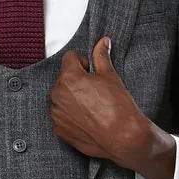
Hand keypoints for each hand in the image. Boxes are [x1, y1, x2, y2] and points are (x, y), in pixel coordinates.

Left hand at [48, 36, 176, 178]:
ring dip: (72, 98)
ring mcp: (56, 114)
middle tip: (95, 92)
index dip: (84, 63)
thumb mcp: (110, 76)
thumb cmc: (117, 106)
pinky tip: (87, 120)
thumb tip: (102, 42)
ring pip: (62, 97)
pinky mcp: (59, 130)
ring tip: (92, 107)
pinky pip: (61, 116)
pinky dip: (71, 116)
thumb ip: (101, 56)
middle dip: (76, 81)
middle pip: (64, 78)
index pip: (70, 58)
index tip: (93, 73)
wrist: (122, 137)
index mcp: (68, 77)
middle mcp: (57, 94)